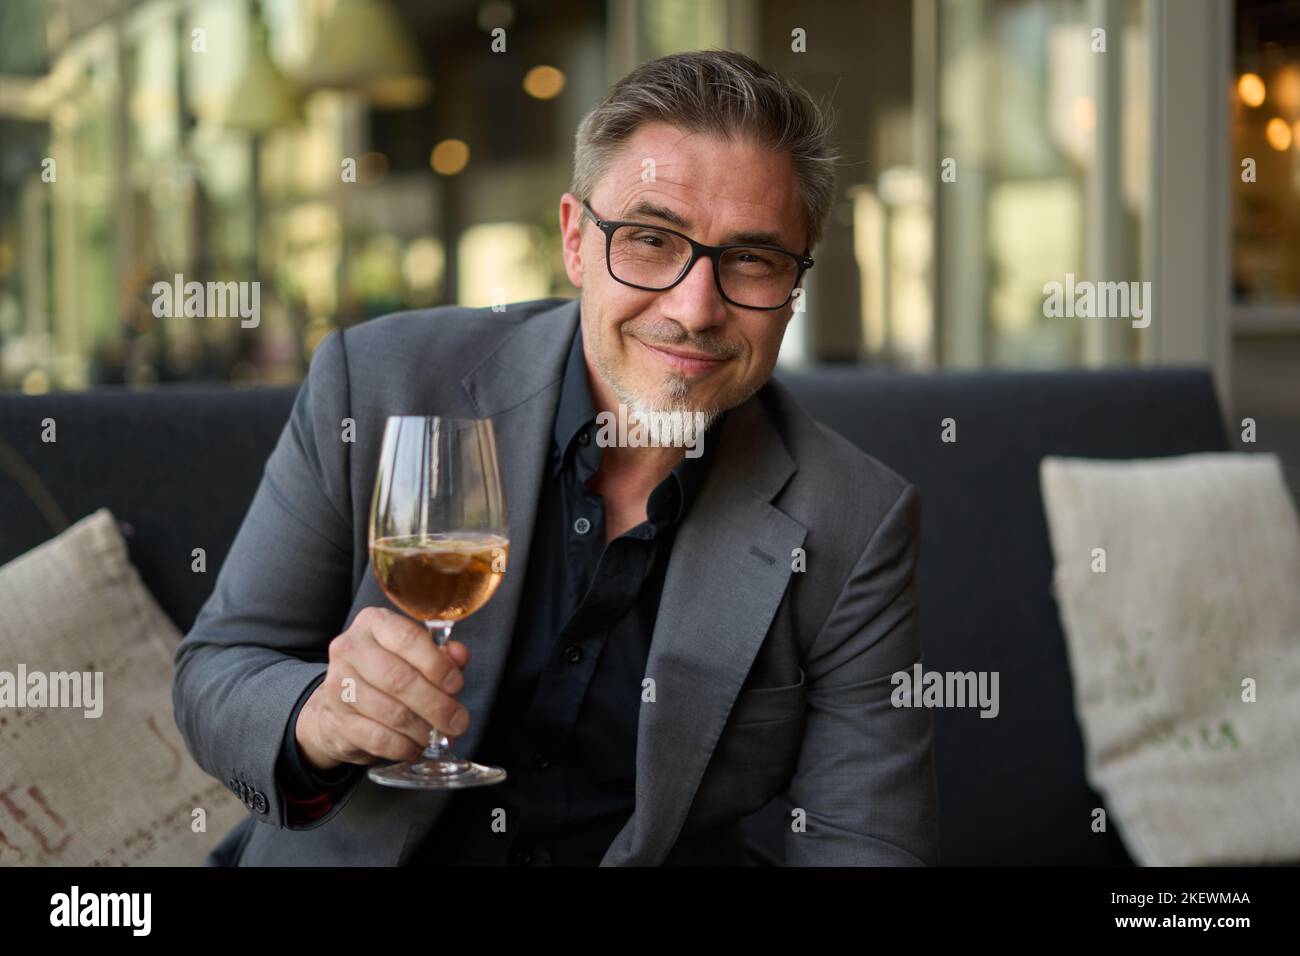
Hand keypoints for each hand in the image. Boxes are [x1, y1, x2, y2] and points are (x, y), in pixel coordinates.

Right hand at [295, 607, 470, 772]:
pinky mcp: (336, 720)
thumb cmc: (388, 672)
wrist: (340, 703)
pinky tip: (417, 747)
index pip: (408, 639)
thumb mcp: (416, 655)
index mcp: (373, 623)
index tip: (457, 685)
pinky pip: (377, 738)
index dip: (437, 665)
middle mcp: (350, 649)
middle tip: (458, 721)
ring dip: (423, 729)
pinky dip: (404, 747)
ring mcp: (338, 685)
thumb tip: (459, 655)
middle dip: (436, 704)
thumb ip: (441, 654)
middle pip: (399, 679)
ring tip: (440, 736)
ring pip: (390, 712)